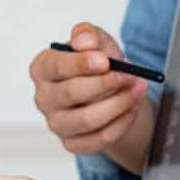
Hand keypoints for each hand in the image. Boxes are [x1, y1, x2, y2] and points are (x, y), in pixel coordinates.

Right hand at [29, 22, 155, 168]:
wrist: (111, 91)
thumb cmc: (98, 64)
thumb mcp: (96, 41)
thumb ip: (88, 35)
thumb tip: (85, 41)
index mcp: (42, 69)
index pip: (56, 67)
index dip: (80, 64)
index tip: (105, 61)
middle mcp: (44, 98)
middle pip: (71, 94)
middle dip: (104, 84)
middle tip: (128, 75)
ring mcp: (56, 124)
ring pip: (87, 120)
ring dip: (118, 104)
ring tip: (137, 89)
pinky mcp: (72, 144)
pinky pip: (100, 138)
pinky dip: (122, 123)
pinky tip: (132, 108)